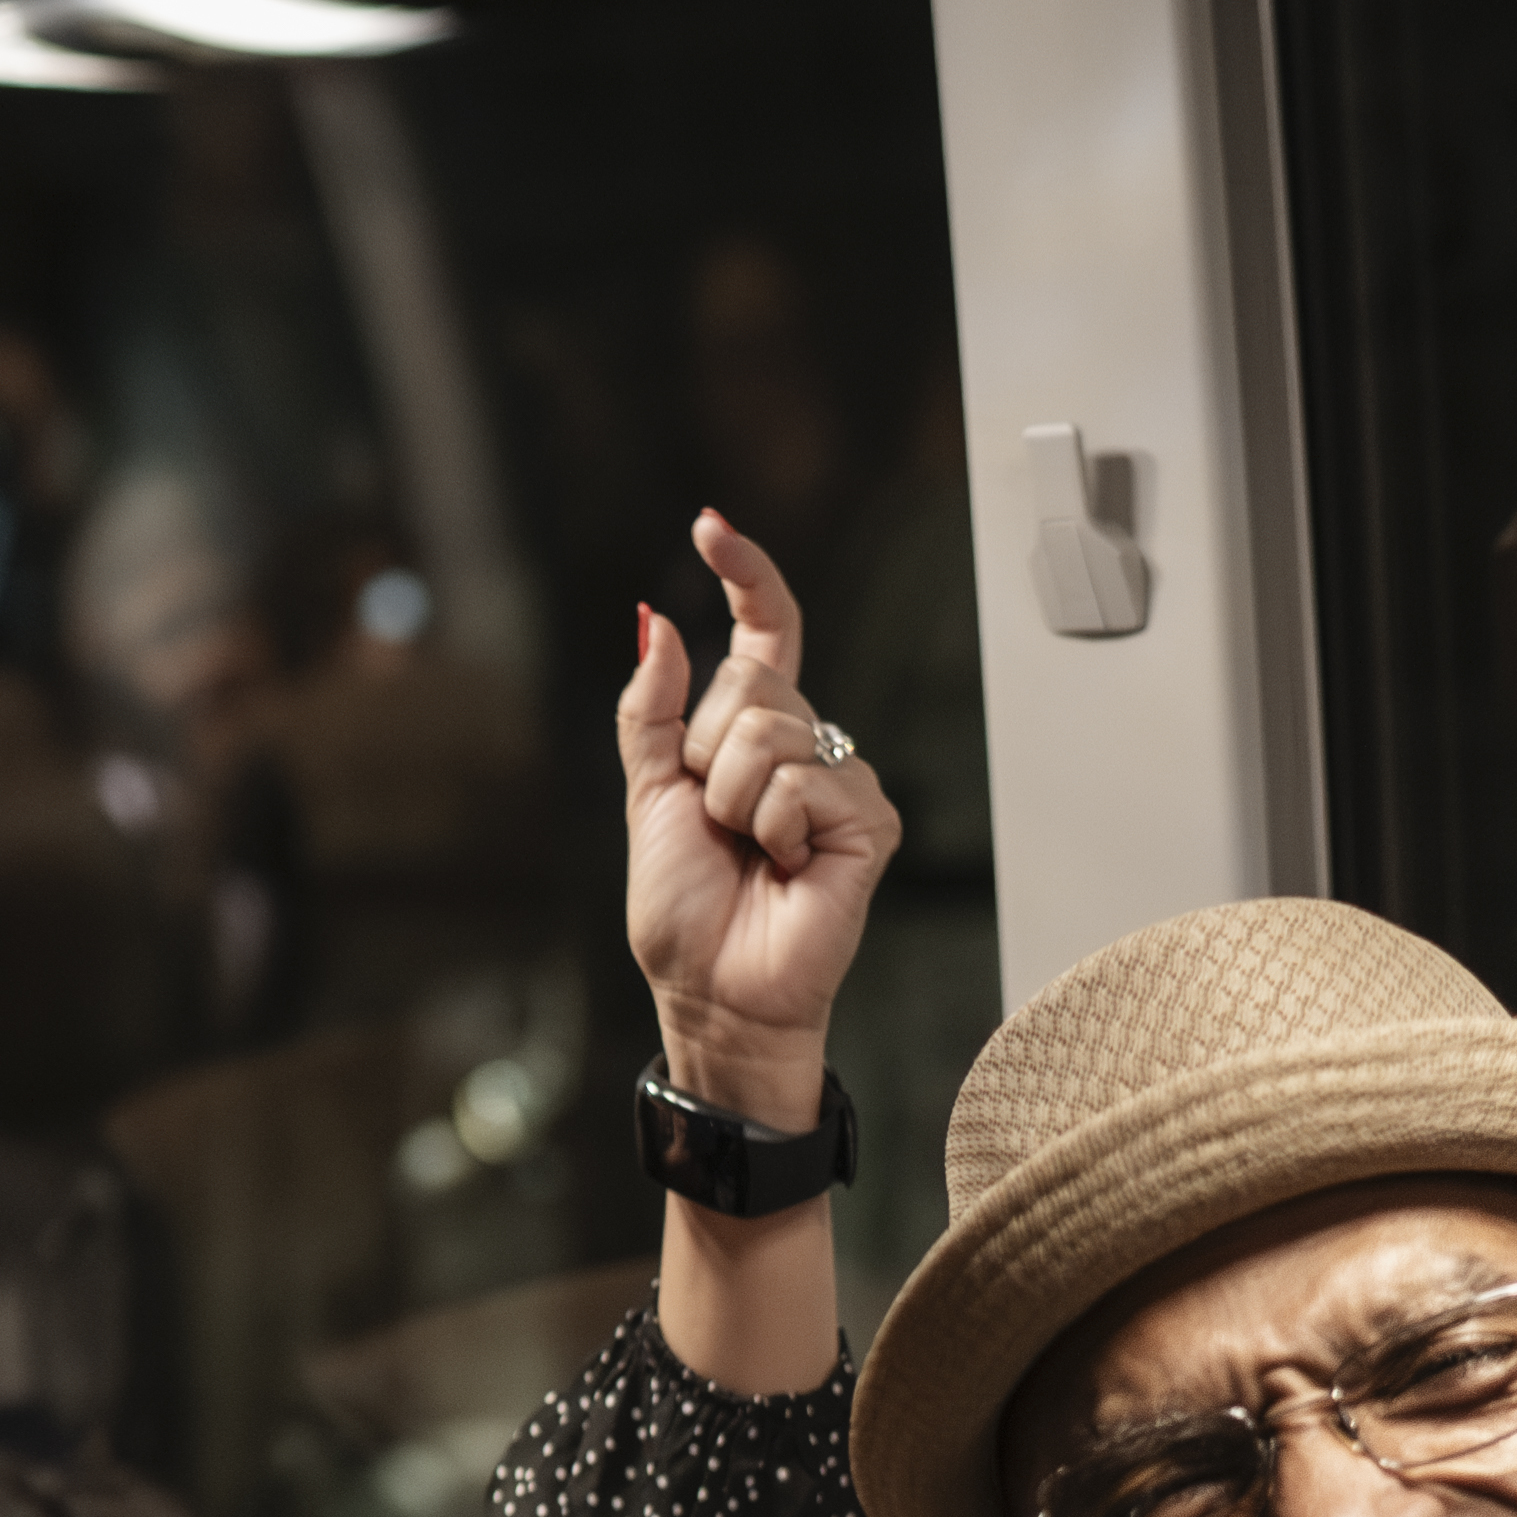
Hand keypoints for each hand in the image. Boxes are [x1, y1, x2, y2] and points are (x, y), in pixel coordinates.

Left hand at [621, 508, 895, 1128]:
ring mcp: (842, 781)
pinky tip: (786, 867)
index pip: (763, 633)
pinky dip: (775, 828)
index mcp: (751, 734)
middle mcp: (805, 746)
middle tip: (717, 819)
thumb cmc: (686, 912)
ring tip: (748, 851)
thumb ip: (651, 710)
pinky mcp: (870, 822)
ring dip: (733, 799)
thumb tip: (658, 621)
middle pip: (753, 683)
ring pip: (773, 732)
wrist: (710, 990)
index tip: (712, 526)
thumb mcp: (647, 795)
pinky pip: (806, 782)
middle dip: (707, 752)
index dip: (744, 577)